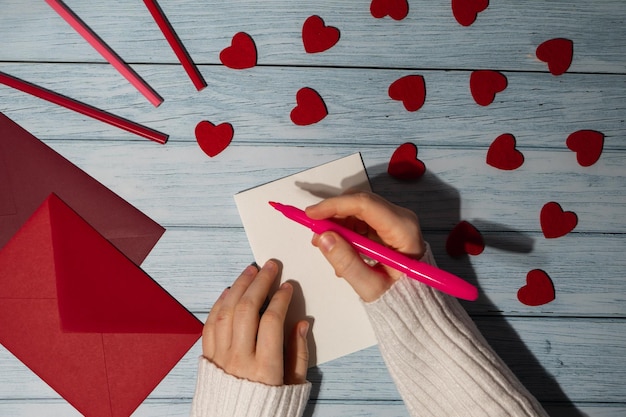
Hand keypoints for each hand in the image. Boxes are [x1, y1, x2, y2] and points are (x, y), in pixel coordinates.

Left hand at [202, 260, 308, 385]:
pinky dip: (219, 303)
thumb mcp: (293, 385)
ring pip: (226, 311)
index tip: (288, 286)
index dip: (281, 298)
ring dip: (238, 286)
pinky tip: (229, 291)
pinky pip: (210, 324)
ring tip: (250, 270)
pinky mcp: (208, 358)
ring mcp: (221, 357)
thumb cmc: (268, 408)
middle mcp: (239, 359)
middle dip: (260, 282)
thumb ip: (298, 354)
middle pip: (247, 309)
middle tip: (270, 266)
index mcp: (264, 368)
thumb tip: (301, 323)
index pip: (271, 321)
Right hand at [306, 192, 424, 301]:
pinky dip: (343, 227)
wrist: (412, 299)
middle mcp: (400, 217)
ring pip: (356, 207)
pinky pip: (359, 217)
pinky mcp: (385, 223)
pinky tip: (339, 247)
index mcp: (403, 229)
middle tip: (314, 232)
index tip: (311, 214)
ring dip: (336, 221)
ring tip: (325, 245)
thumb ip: (347, 263)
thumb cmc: (397, 295)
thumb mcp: (371, 286)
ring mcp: (393, 219)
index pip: (365, 205)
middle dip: (332, 213)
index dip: (335, 205)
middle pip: (360, 202)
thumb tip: (324, 238)